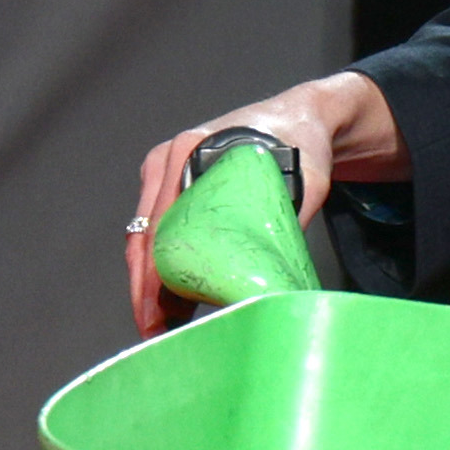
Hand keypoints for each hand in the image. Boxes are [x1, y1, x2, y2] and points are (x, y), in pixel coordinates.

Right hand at [126, 71, 397, 329]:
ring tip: (158, 327)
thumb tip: (281, 275)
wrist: (301, 118)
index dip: (155, 271)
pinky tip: (171, 303)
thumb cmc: (300, 140)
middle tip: (152, 332)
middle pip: (144, 234)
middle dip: (145, 288)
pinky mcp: (175, 186)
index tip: (157, 309)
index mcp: (189, 151)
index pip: (160, 222)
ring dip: (150, 283)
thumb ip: (293, 217)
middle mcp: (170, 160)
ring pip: (147, 237)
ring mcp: (168, 172)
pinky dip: (162, 267)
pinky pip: (159, 231)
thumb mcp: (304, 177)